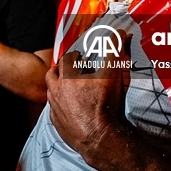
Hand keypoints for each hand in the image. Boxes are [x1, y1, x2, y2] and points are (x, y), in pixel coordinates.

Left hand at [46, 34, 132, 165]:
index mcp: (67, 76)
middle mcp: (57, 90)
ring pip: (50, 92)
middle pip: (52, 75)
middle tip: (68, 70)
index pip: (66, 60)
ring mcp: (55, 108)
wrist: (99, 137)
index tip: (79, 57)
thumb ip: (116, 51)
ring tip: (67, 88)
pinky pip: (53, 111)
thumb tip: (120, 33)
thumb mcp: (113, 74)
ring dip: (57, 88)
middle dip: (59, 70)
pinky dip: (59, 106)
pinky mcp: (57, 123)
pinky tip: (68, 108)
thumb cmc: (104, 104)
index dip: (73, 56)